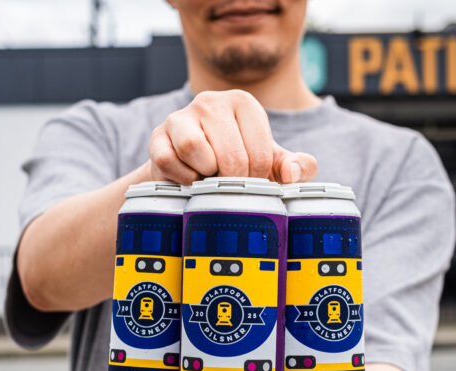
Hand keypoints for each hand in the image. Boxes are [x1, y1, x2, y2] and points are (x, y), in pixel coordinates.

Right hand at [148, 89, 317, 184]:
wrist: (193, 168)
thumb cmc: (238, 162)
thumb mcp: (272, 163)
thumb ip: (297, 167)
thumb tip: (289, 174)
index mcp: (244, 103)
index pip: (260, 154)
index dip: (257, 180)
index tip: (251, 181)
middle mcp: (211, 102)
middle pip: (230, 156)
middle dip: (233, 181)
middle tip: (230, 184)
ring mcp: (181, 116)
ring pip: (194, 149)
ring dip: (205, 176)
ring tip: (209, 177)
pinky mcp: (157, 136)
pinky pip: (169, 161)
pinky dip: (183, 179)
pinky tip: (190, 179)